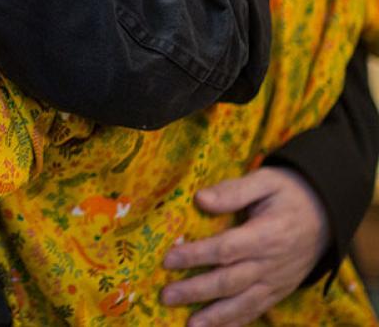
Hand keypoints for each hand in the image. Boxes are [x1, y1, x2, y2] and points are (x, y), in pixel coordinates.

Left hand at [160, 167, 328, 326]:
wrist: (327, 214)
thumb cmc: (289, 193)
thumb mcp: (266, 181)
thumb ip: (234, 190)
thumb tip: (200, 199)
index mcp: (267, 234)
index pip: (226, 249)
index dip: (196, 256)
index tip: (168, 260)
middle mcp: (271, 263)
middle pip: (230, 281)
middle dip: (196, 290)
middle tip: (166, 296)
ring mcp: (276, 280)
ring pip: (243, 302)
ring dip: (215, 316)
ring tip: (190, 326)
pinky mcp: (279, 290)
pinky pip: (257, 309)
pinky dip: (237, 322)